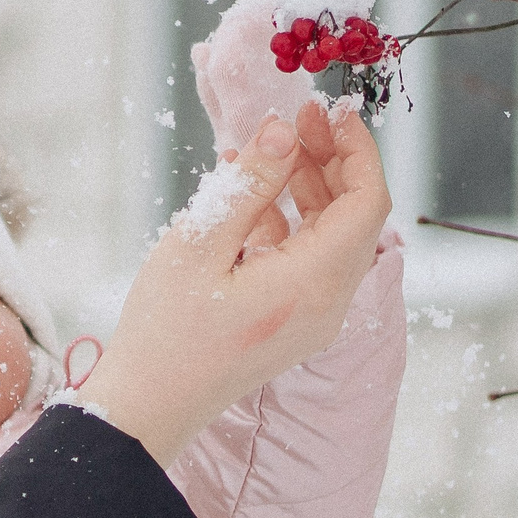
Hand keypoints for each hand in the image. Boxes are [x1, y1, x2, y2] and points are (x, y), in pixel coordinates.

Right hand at [77, 102, 389, 463]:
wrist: (150, 406)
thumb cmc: (166, 332)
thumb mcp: (200, 243)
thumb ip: (249, 183)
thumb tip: (283, 130)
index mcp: (315, 282)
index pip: (368, 201)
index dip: (356, 149)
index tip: (329, 112)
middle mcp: (329, 303)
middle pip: (355, 217)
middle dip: (331, 161)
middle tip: (296, 121)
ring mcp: (315, 318)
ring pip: (333, 238)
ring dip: (309, 190)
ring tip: (267, 151)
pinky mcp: (294, 325)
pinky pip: (309, 262)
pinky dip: (289, 223)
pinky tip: (249, 199)